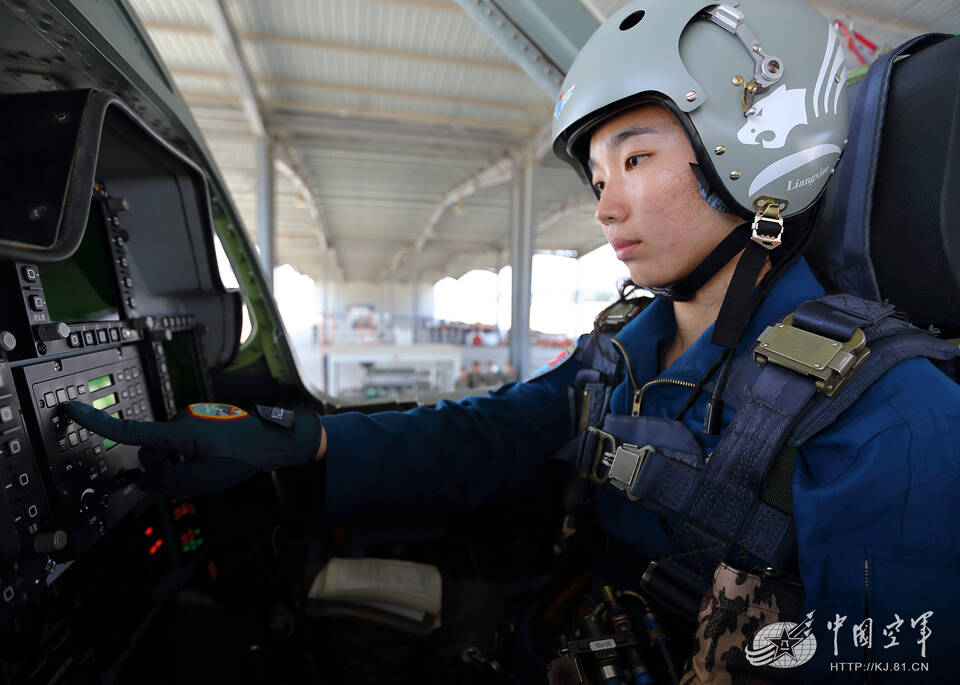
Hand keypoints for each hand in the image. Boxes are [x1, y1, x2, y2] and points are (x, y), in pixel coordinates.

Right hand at [65, 401, 322, 496]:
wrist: (273, 440)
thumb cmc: (242, 457)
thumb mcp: (202, 480)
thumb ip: (167, 483)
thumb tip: (145, 481)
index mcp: (177, 432)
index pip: (130, 431)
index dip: (97, 423)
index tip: (71, 408)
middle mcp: (180, 420)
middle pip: (152, 451)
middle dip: (163, 467)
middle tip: (193, 478)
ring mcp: (193, 419)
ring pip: (171, 449)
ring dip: (181, 463)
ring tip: (211, 468)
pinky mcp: (203, 421)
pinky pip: (185, 443)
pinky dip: (192, 456)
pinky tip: (215, 461)